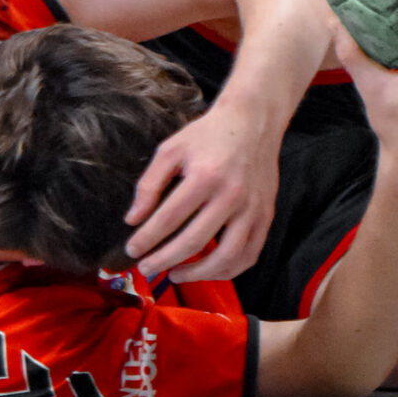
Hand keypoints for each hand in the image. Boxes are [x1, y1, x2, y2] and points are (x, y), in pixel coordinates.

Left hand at [123, 100, 280, 282]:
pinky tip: (208, 270)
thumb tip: (133, 219)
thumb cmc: (208, 135)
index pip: (169, 219)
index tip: (132, 250)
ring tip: (175, 275)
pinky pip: (249, 256)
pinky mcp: (265, 216)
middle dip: (164, 260)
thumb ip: (149, 183)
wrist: (252, 122)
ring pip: (225, 258)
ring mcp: (252, 208)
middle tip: (146, 268)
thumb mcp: (171, 149)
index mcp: (205, 175)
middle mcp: (231, 195)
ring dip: (197, 274)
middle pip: (193, 242)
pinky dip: (228, 271)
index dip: (146, 239)